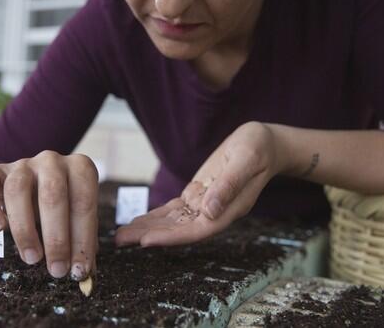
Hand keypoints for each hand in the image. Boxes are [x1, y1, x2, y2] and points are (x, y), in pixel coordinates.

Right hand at [0, 151, 98, 279]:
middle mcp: (51, 161)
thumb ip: (81, 239)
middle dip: (57, 237)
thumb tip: (85, 271)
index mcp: (78, 168)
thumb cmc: (53, 207)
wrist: (17, 186)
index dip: (83, 236)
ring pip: (18, 189)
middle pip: (53, 194)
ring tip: (32, 258)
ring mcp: (21, 164)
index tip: (78, 268)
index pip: (84, 200)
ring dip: (25, 229)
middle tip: (57, 269)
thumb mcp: (73, 217)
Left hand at [115, 122, 282, 246]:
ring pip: (172, 221)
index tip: (146, 241)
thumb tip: (209, 211)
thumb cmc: (258, 149)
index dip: (171, 237)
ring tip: (121, 236)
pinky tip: (138, 221)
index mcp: (229, 209)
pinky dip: (156, 215)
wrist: (264, 142)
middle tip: (119, 241)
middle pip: (179, 230)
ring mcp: (205, 204)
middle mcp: (214, 212)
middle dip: (150, 236)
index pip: (196, 230)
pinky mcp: (197, 194)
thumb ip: (229, 185)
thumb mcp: (246, 161)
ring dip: (147, 228)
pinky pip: (174, 209)